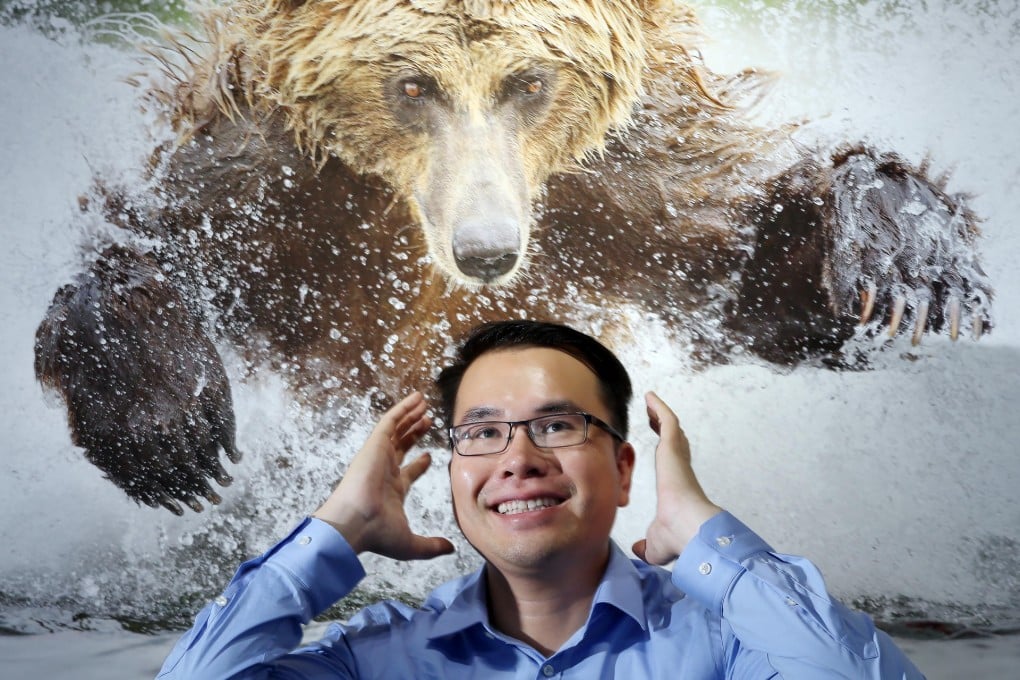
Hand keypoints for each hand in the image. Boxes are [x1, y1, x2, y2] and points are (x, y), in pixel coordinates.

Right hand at [313, 392, 454, 559]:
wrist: (355, 524)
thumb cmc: (377, 535)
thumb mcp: (411, 544)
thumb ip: (431, 546)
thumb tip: (451, 549)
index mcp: (392, 490)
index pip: (407, 472)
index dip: (419, 463)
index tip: (430, 455)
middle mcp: (385, 471)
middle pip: (401, 446)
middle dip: (414, 433)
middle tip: (428, 421)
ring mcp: (378, 456)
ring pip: (396, 430)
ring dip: (410, 416)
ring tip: (424, 403)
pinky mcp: (374, 445)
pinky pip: (390, 421)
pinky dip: (403, 408)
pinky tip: (416, 399)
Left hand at [632, 391, 721, 564]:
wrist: (689, 530)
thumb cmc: (677, 537)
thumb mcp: (656, 543)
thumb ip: (648, 544)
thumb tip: (639, 550)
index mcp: (678, 487)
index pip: (673, 466)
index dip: (668, 453)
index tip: (661, 445)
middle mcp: (680, 469)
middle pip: (675, 443)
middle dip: (666, 428)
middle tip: (655, 416)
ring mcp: (678, 457)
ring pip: (671, 428)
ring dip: (661, 414)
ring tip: (650, 402)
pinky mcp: (674, 447)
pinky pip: (667, 421)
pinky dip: (660, 408)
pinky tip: (650, 397)